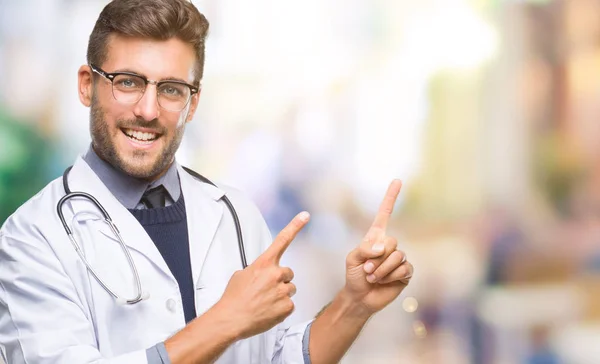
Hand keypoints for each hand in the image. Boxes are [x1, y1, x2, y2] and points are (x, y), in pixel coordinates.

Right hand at [214, 211, 309, 339]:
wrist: (231, 319)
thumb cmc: (234, 298)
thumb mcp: (242, 275)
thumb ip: (258, 270)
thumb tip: (262, 274)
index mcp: (264, 264)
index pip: (282, 240)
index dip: (295, 226)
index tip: (305, 215)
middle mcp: (276, 274)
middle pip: (288, 274)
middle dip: (280, 280)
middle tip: (266, 290)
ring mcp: (282, 291)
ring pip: (290, 289)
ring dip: (281, 294)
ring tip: (265, 302)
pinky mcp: (287, 306)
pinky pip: (289, 305)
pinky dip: (281, 308)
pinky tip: (268, 311)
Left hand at [344, 180, 413, 314]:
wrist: (360, 297)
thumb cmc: (353, 276)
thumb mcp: (352, 259)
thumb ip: (364, 249)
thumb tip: (383, 248)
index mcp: (375, 237)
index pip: (384, 214)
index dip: (391, 197)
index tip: (397, 180)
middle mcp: (389, 245)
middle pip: (392, 241)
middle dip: (377, 258)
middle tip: (367, 269)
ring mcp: (398, 258)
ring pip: (398, 257)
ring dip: (382, 269)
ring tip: (373, 277)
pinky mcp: (405, 273)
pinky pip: (404, 269)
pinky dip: (390, 276)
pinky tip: (383, 282)